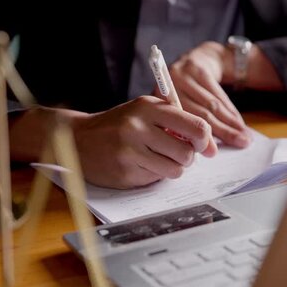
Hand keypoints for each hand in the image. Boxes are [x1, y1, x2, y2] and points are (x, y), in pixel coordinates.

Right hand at [9, 97, 217, 188]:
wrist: (78, 138)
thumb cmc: (119, 123)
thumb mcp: (144, 110)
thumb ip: (174, 119)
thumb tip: (208, 143)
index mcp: (148, 107)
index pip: (195, 125)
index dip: (205, 139)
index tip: (203, 145)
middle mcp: (138, 127)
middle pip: (187, 152)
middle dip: (188, 157)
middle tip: (179, 154)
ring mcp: (130, 151)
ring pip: (175, 169)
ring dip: (173, 168)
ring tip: (159, 159)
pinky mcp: (125, 172)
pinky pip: (155, 179)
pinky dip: (154, 174)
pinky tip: (140, 164)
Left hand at [168, 41, 249, 147]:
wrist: (193, 62)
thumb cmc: (184, 95)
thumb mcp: (177, 110)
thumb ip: (184, 128)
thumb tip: (204, 151)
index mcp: (158, 101)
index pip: (182, 123)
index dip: (199, 138)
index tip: (212, 152)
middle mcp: (168, 87)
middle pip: (199, 113)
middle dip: (221, 132)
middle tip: (238, 145)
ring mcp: (183, 75)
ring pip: (212, 104)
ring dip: (231, 123)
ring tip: (244, 138)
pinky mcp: (199, 68)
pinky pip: (219, 94)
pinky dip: (232, 111)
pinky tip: (240, 123)